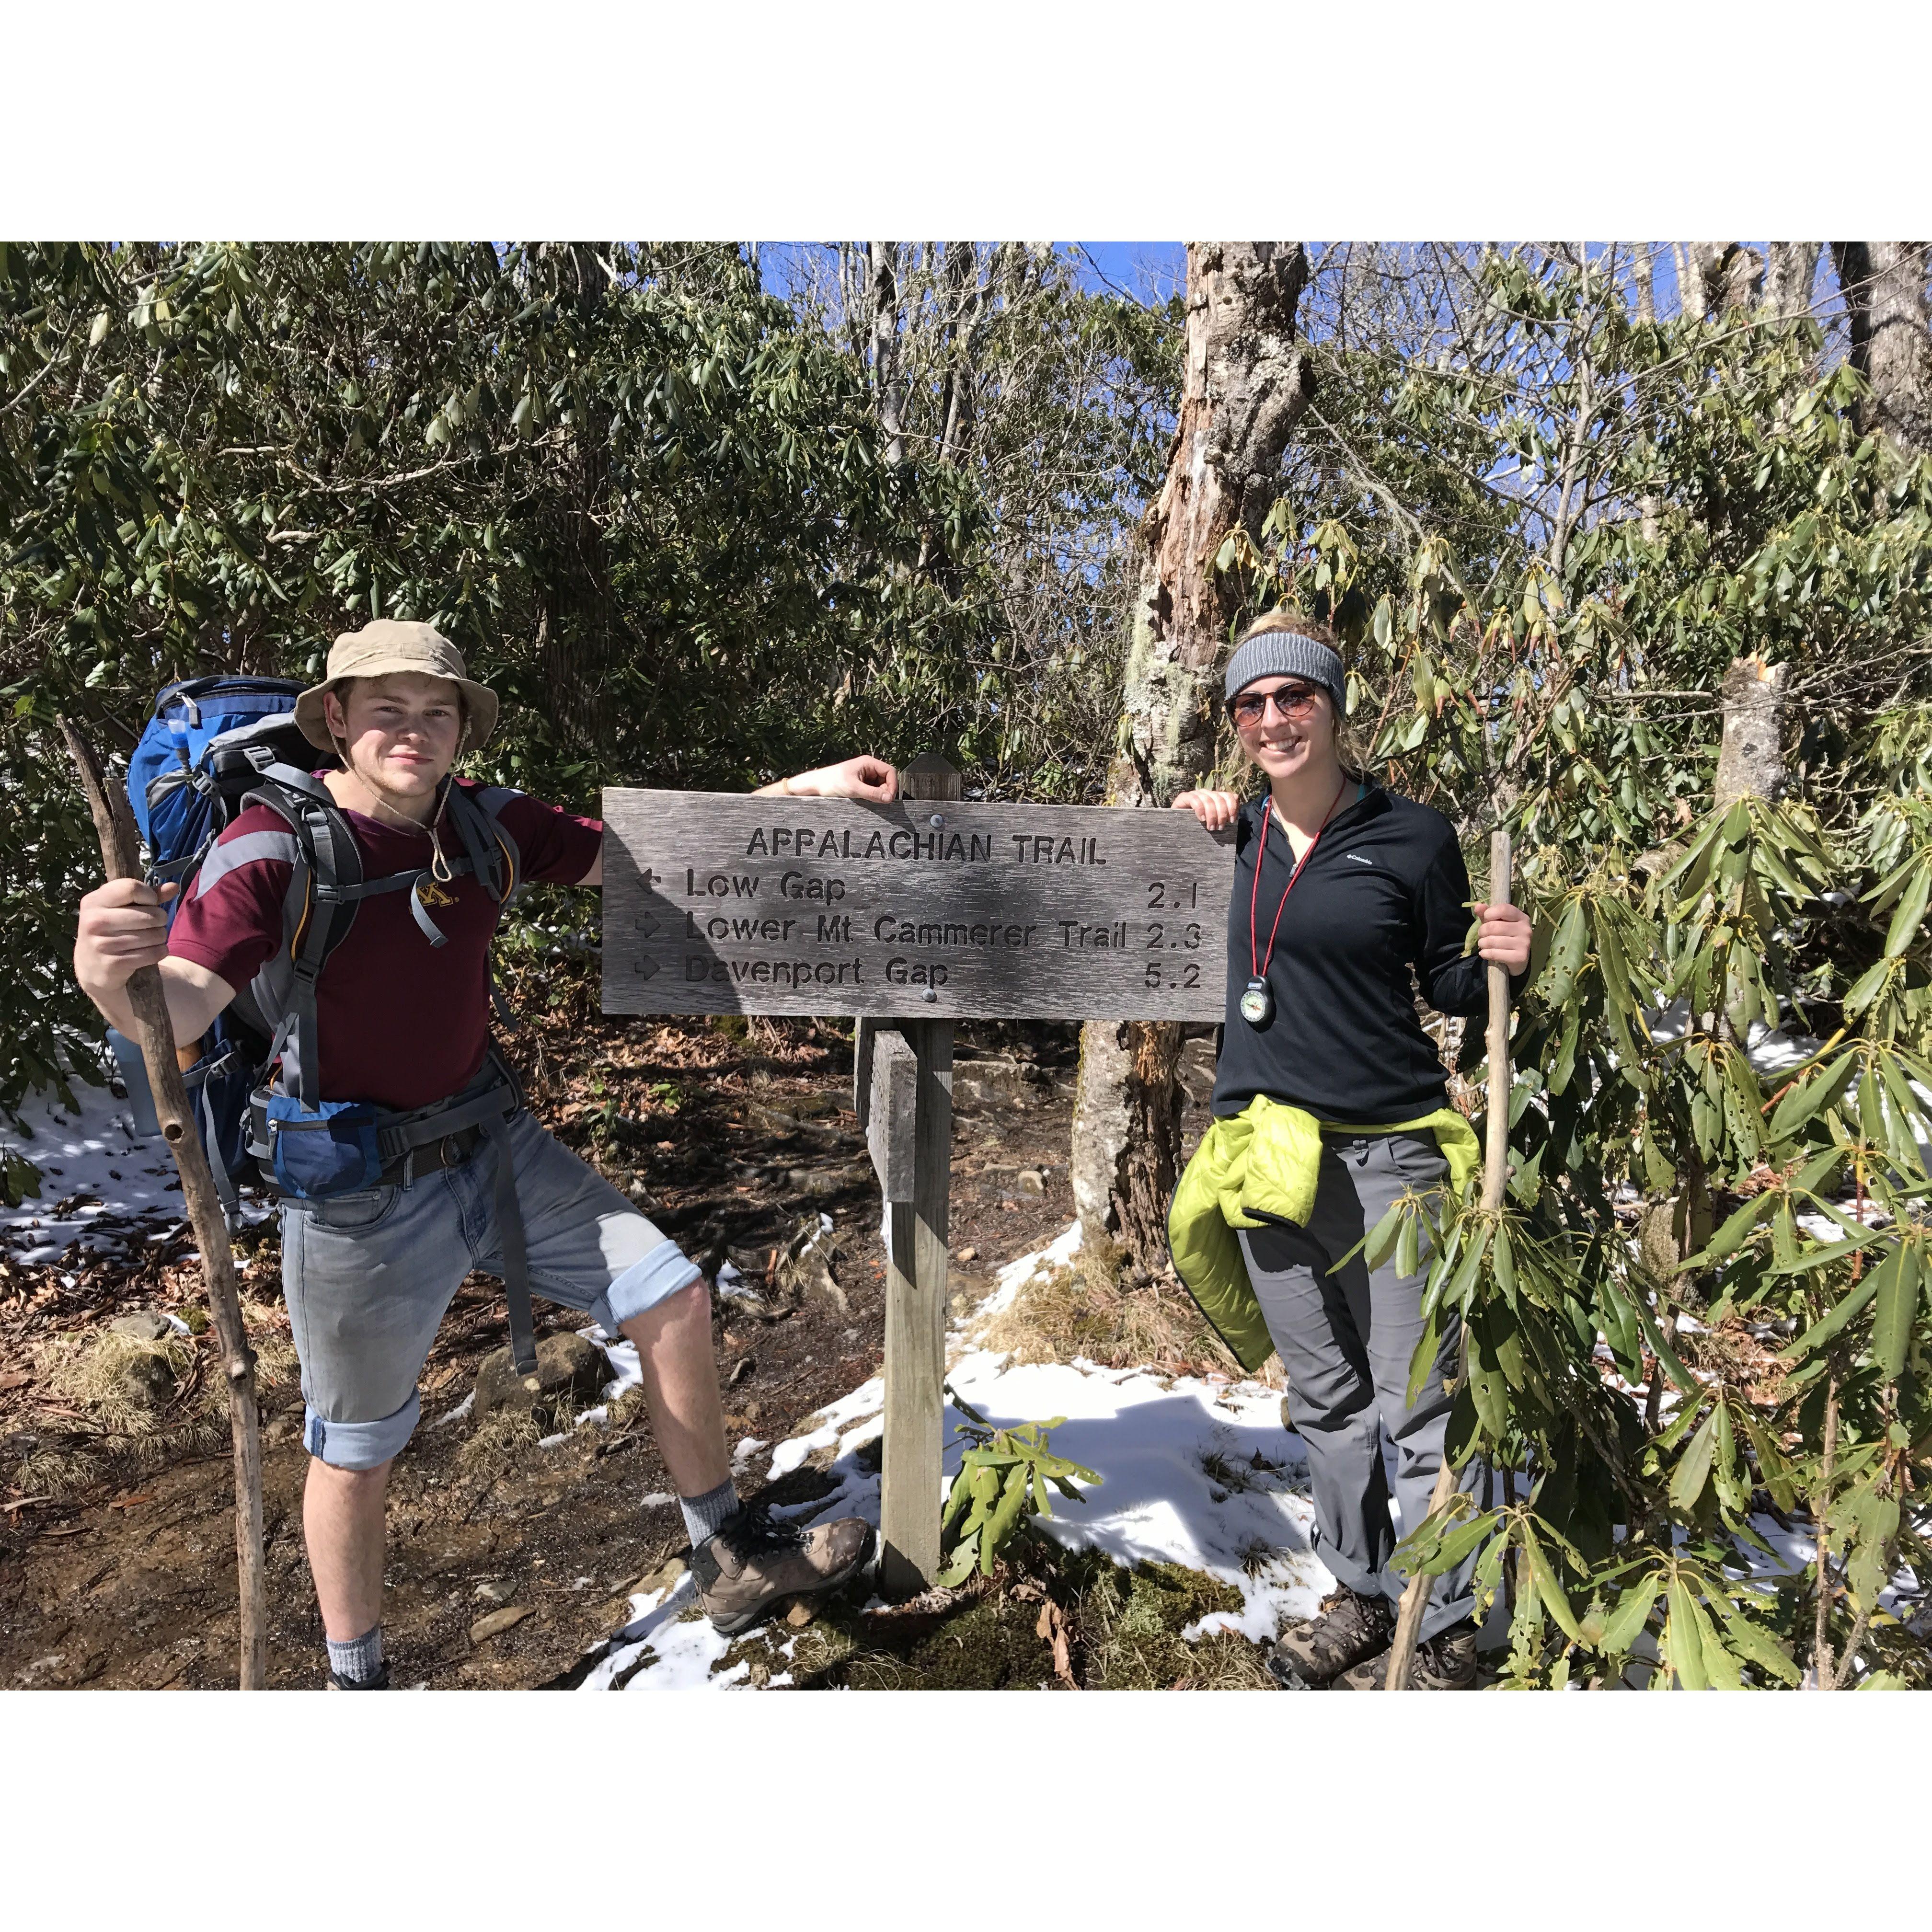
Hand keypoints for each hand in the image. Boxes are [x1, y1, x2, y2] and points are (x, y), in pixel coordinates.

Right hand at [74, 878, 177, 994]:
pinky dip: (160, 951)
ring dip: (160, 936)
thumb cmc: (111, 928)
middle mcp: (95, 921)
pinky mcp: (114, 963)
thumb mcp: (120, 907)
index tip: (149, 903)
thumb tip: (174, 887)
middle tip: (154, 923)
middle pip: (150, 915)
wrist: (92, 964)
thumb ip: (147, 895)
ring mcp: (102, 944)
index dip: (149, 895)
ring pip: (155, 935)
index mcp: (94, 901)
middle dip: (160, 919)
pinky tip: (150, 950)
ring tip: (151, 937)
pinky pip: (154, 953)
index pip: (132, 888)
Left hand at [782, 755, 898, 802]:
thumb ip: (872, 794)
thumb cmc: (831, 782)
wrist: (815, 785)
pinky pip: (872, 791)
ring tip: (866, 800)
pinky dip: (871, 797)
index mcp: (868, 762)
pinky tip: (863, 800)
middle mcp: (868, 768)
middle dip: (884, 791)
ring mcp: (865, 776)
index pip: (890, 772)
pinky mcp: (860, 784)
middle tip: (877, 801)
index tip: (888, 798)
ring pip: (880, 787)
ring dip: (877, 795)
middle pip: (886, 780)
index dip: (892, 785)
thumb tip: (889, 799)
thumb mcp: (853, 789)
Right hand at [1171, 790, 1240, 831]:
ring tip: (1211, 827)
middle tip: (1219, 828)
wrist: (1178, 827)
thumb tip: (1235, 803)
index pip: (1228, 796)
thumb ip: (1224, 813)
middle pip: (1219, 798)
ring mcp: (1195, 794)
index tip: (1232, 820)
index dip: (1232, 807)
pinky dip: (1200, 809)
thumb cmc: (1197, 826)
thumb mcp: (1213, 821)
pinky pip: (1195, 800)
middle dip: (1222, 814)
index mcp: (1215, 797)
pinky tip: (1201, 819)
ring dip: (1212, 815)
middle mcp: (1206, 793)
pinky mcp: (1184, 797)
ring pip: (1208, 800)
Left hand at [1473, 901, 1532, 974]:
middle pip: (1493, 926)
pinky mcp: (1520, 957)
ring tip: (1483, 944)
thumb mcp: (1497, 922)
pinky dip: (1485, 953)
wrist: (1517, 958)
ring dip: (1482, 943)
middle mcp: (1525, 929)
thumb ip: (1487, 913)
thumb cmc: (1505, 936)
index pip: (1503, 909)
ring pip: (1492, 941)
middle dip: (1482, 931)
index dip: (1489, 913)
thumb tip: (1478, 906)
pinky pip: (1494, 954)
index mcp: (1521, 917)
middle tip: (1482, 935)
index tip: (1486, 919)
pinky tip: (1485, 953)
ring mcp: (1524, 943)